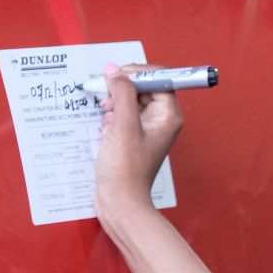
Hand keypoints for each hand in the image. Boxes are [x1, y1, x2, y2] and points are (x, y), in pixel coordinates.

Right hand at [94, 64, 182, 228]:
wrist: (119, 202)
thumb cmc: (126, 170)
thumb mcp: (123, 125)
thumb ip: (121, 93)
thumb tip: (115, 70)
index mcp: (168, 115)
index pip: (159, 78)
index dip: (137, 72)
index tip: (116, 74)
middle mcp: (161, 120)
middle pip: (143, 87)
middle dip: (122, 88)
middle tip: (106, 96)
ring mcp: (147, 129)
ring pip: (130, 100)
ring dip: (114, 103)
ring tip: (105, 115)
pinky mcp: (132, 137)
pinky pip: (122, 115)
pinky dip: (111, 116)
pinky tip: (104, 129)